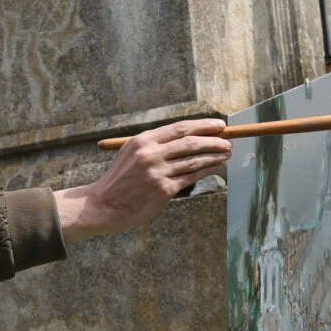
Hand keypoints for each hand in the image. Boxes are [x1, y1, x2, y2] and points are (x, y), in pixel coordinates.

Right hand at [54, 119, 230, 243]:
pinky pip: (190, 177)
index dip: (203, 125)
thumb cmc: (119, 180)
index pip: (179, 128)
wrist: (103, 205)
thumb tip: (185, 138)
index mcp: (143, 141)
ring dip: (214, 155)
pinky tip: (214, 167)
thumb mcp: (130, 154)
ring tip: (226, 153)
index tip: (219, 126)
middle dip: (214, 140)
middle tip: (228, 140)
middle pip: (191, 142)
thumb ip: (154, 146)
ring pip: (194, 160)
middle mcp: (151, 154)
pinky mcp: (163, 190)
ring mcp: (158, 172)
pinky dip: (206, 170)